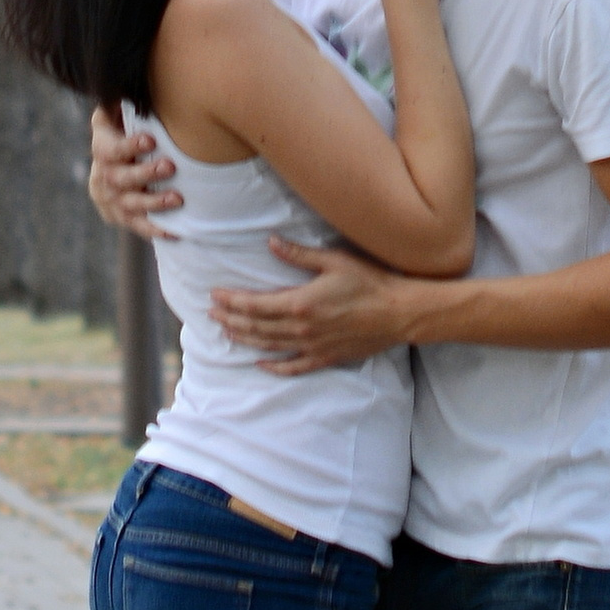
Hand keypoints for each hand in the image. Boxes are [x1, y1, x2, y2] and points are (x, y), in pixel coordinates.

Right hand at [88, 101, 181, 238]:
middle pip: (119, 178)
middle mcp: (102, 174)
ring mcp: (110, 199)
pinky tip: (175, 231)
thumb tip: (135, 84)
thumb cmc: (125, 127)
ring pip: (130, 204)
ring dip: (154, 202)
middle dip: (145, 173)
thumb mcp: (118, 109)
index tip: (151, 140)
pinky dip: (156, 229)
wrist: (112, 162)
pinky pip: (138, 226)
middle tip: (170, 166)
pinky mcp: (121, 217)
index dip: (128, 145)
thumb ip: (125, 101)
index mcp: (102, 145)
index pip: (109, 148)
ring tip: (177, 198)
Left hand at [210, 238, 410, 372]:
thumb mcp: (333, 261)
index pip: (256, 304)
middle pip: (257, 326)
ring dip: (245, 339)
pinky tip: (260, 363)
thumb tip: (271, 243)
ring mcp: (313, 346)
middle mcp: (302, 329)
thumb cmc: (369, 281)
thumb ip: (299, 255)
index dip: (233, 301)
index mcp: (301, 303)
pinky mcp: (325, 357)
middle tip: (211, 314)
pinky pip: (293, 366)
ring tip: (225, 333)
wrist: (398, 312)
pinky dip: (274, 366)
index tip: (215, 295)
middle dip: (231, 319)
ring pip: (269, 346)